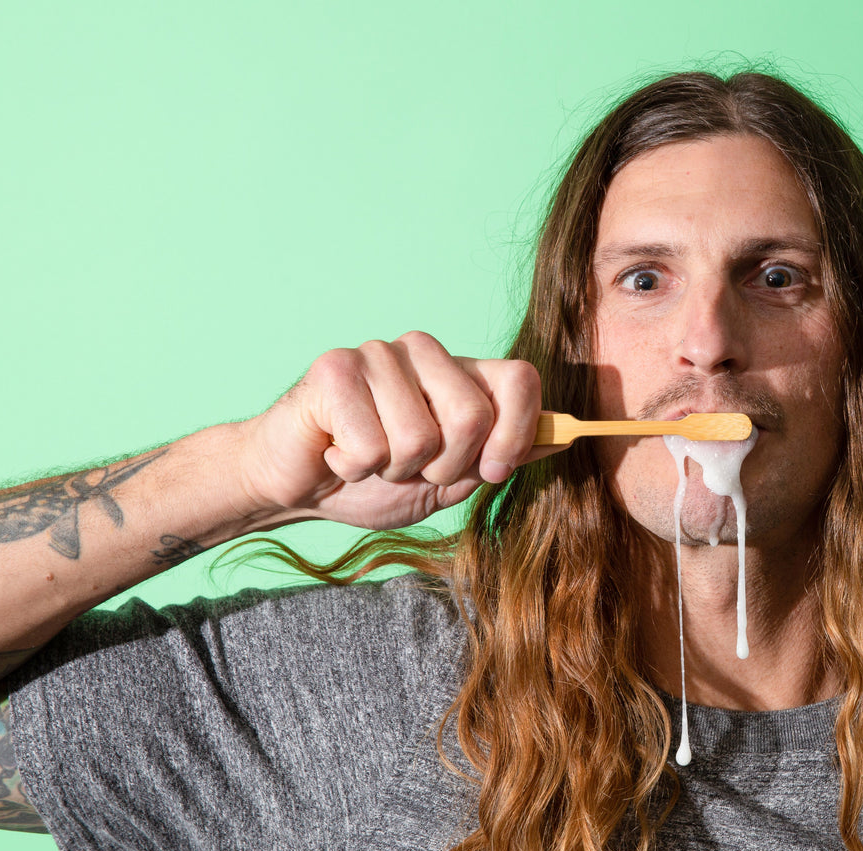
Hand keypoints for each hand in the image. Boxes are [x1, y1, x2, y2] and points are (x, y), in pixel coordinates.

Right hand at [238, 331, 558, 530]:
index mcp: (460, 373)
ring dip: (393, 469)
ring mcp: (379, 354)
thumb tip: (565, 436)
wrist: (297, 484)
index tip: (491, 470)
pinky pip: (371, 446)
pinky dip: (354, 467)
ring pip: (419, 437)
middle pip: (472, 416)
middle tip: (409, 467)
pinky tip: (337, 451)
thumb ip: (501, 456)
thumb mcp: (450, 479)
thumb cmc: (374, 479)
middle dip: (443, 466)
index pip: (520, 378)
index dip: (516, 433)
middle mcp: (424, 352)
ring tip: (369, 456)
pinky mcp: (334, 369)